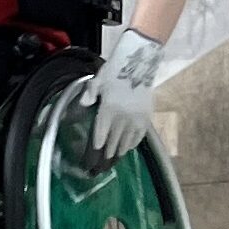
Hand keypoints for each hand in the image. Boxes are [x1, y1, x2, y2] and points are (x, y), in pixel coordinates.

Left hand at [80, 28, 162, 167]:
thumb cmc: (115, 71)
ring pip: (125, 142)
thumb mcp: (97, 81)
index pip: (100, 135)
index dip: (96, 148)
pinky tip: (127, 148)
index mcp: (108, 110)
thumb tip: (83, 105)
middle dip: (106, 155)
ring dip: (118, 152)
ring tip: (113, 160)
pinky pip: (139, 136)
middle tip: (100, 166)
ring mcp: (136, 118)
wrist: (139, 62)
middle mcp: (122, 118)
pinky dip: (132, 144)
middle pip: (112, 142)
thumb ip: (89, 95)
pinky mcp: (146, 117)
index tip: (92, 157)